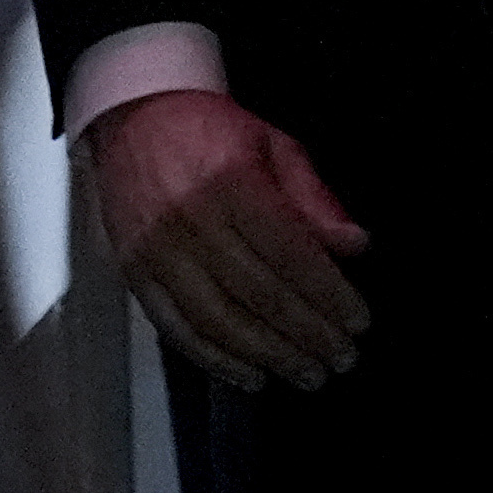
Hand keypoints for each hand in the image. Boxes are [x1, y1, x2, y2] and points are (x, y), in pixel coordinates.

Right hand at [83, 89, 373, 394]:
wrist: (135, 117)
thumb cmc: (214, 132)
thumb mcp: (275, 145)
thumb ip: (314, 198)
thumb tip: (355, 246)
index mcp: (232, 182)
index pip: (289, 251)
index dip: (327, 293)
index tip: (358, 323)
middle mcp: (191, 220)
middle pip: (257, 293)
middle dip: (305, 334)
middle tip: (340, 359)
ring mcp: (157, 251)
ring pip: (217, 319)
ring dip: (267, 354)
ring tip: (304, 374)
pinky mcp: (134, 273)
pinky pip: (176, 327)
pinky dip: (215, 359)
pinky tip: (250, 374)